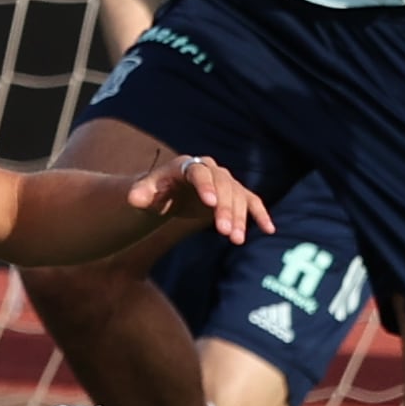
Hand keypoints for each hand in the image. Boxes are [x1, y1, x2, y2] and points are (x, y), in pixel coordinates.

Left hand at [124, 152, 270, 245]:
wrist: (169, 191)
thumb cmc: (155, 191)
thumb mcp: (145, 192)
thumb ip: (141, 193)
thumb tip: (135, 198)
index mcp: (186, 165)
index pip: (198, 173)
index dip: (205, 186)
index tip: (210, 203)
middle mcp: (210, 169)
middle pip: (223, 186)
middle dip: (225, 209)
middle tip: (225, 233)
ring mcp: (225, 181)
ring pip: (237, 196)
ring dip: (240, 218)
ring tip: (236, 240)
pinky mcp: (234, 194)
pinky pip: (251, 202)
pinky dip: (260, 214)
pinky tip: (269, 229)